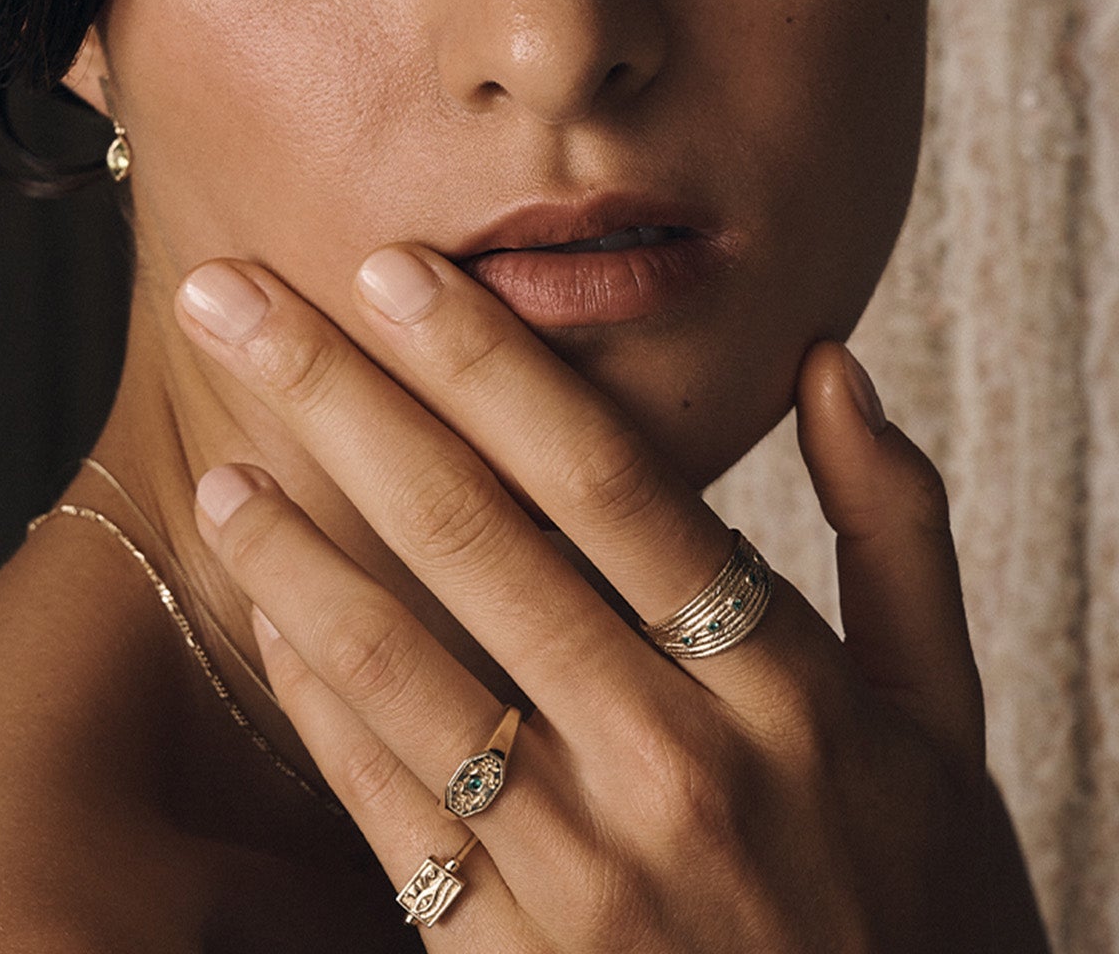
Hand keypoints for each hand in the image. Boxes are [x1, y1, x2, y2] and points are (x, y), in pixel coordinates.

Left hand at [178, 245, 1032, 950]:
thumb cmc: (914, 901)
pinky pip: (392, 813)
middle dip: (342, 401)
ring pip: (408, 674)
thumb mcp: (944, 720)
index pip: (609, 481)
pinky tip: (272, 615)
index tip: (393, 271)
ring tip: (217, 460)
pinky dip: (324, 702)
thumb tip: (831, 363)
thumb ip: (896, 533)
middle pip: (479, 542)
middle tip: (232, 300)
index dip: (489, 365)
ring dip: (297, 553)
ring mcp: (590, 874)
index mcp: (783, 684)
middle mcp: (678, 764)